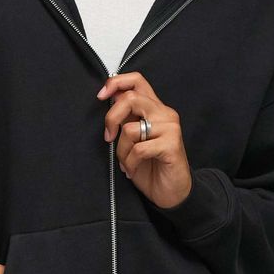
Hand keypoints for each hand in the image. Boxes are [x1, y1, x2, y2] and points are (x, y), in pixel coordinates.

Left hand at [97, 72, 191, 208]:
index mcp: (154, 108)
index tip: (101, 96)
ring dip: (122, 150)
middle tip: (108, 137)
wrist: (171, 193)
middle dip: (111, 119)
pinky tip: (133, 171)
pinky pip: (139, 149)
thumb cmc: (151, 166)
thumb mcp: (132, 139)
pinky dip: (130, 163)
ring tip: (127, 162)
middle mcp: (164, 113)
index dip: (116, 83)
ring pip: (130, 129)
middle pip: (130, 99)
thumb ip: (125, 118)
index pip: (137, 80)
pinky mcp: (172, 145)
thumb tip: (109, 97)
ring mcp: (170, 128)